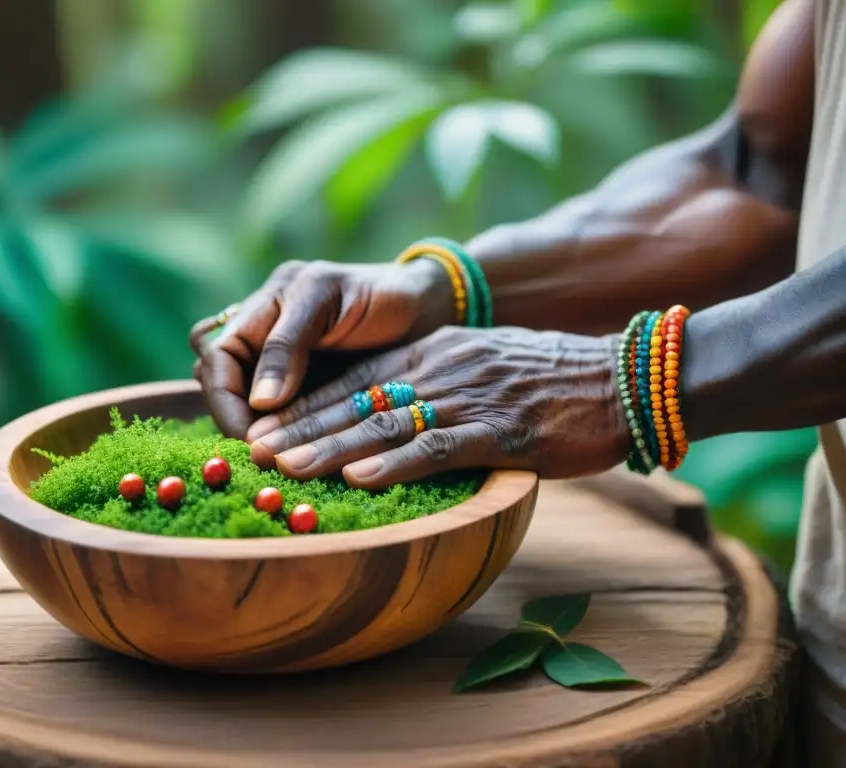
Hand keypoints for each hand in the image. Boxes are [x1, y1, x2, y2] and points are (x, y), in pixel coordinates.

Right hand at [189, 258, 455, 438]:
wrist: (426, 308)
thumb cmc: (379, 292)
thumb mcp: (324, 299)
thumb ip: (287, 344)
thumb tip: (259, 401)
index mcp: (261, 308)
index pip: (217, 357)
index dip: (224, 398)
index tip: (247, 435)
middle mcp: (263, 338)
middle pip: (220, 382)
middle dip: (233, 418)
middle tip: (260, 453)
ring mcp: (283, 366)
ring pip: (244, 403)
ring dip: (255, 431)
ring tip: (276, 458)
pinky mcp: (308, 392)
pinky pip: (281, 419)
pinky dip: (284, 438)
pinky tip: (296, 457)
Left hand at [246, 326, 631, 487]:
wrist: (621, 377)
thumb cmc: (550, 379)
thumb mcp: (482, 366)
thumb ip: (436, 385)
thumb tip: (391, 417)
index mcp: (434, 355)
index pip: (355, 381)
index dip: (307, 406)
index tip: (264, 428)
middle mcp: (441, 370)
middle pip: (358, 401)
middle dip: (303, 428)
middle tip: (255, 452)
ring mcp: (469, 399)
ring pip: (387, 423)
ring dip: (332, 447)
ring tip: (287, 467)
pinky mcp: (501, 431)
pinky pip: (441, 447)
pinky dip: (398, 463)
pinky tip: (362, 478)